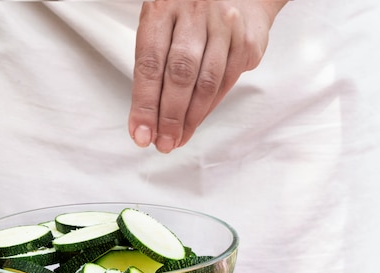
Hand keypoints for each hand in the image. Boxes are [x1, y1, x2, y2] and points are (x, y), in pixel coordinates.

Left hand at [129, 0, 286, 152]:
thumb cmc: (187, 16)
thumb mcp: (161, 26)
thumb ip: (152, 67)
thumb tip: (145, 120)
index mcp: (162, 9)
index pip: (149, 64)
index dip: (144, 104)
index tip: (140, 133)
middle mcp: (194, 13)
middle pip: (179, 75)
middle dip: (168, 116)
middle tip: (162, 143)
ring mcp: (224, 25)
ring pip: (206, 82)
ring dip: (190, 118)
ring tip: (177, 139)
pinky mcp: (247, 40)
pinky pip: (226, 82)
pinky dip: (209, 107)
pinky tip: (196, 120)